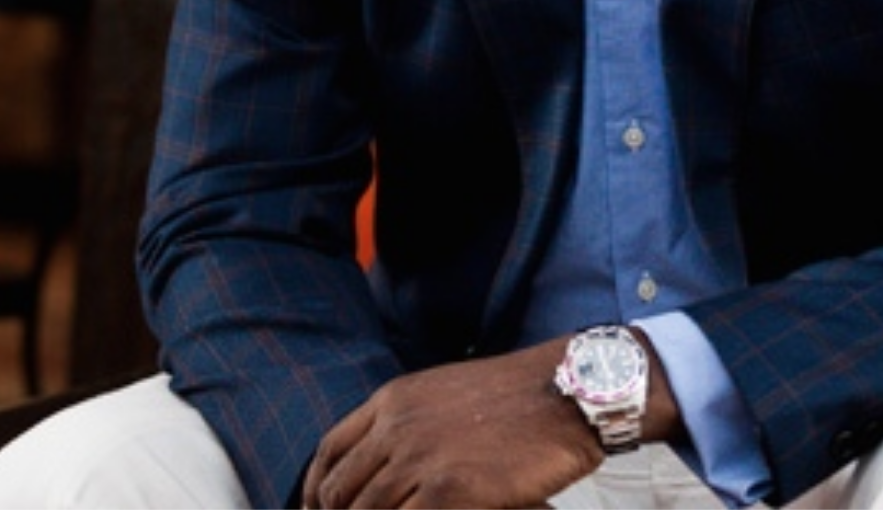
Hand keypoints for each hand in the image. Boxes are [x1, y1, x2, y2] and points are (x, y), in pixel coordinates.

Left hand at [301, 337, 602, 508]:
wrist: (566, 390)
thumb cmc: (518, 395)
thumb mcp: (448, 393)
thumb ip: (411, 422)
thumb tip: (387, 462)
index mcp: (394, 399)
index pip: (328, 451)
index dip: (316, 491)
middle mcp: (396, 427)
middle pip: (339, 492)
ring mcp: (419, 460)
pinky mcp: (447, 492)